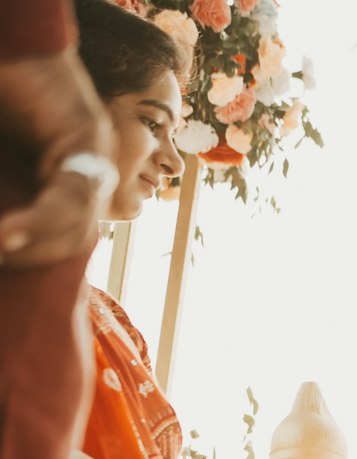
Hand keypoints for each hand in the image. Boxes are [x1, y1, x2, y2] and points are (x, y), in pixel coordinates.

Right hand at [0, 51, 113, 266]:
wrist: (18, 45)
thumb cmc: (8, 93)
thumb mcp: (5, 156)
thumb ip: (6, 188)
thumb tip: (1, 237)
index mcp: (72, 174)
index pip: (67, 232)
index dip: (37, 253)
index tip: (4, 264)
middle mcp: (93, 167)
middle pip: (76, 234)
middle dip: (37, 255)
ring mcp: (96, 151)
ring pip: (76, 220)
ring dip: (35, 244)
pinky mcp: (87, 135)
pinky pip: (69, 194)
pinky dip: (39, 220)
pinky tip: (6, 236)